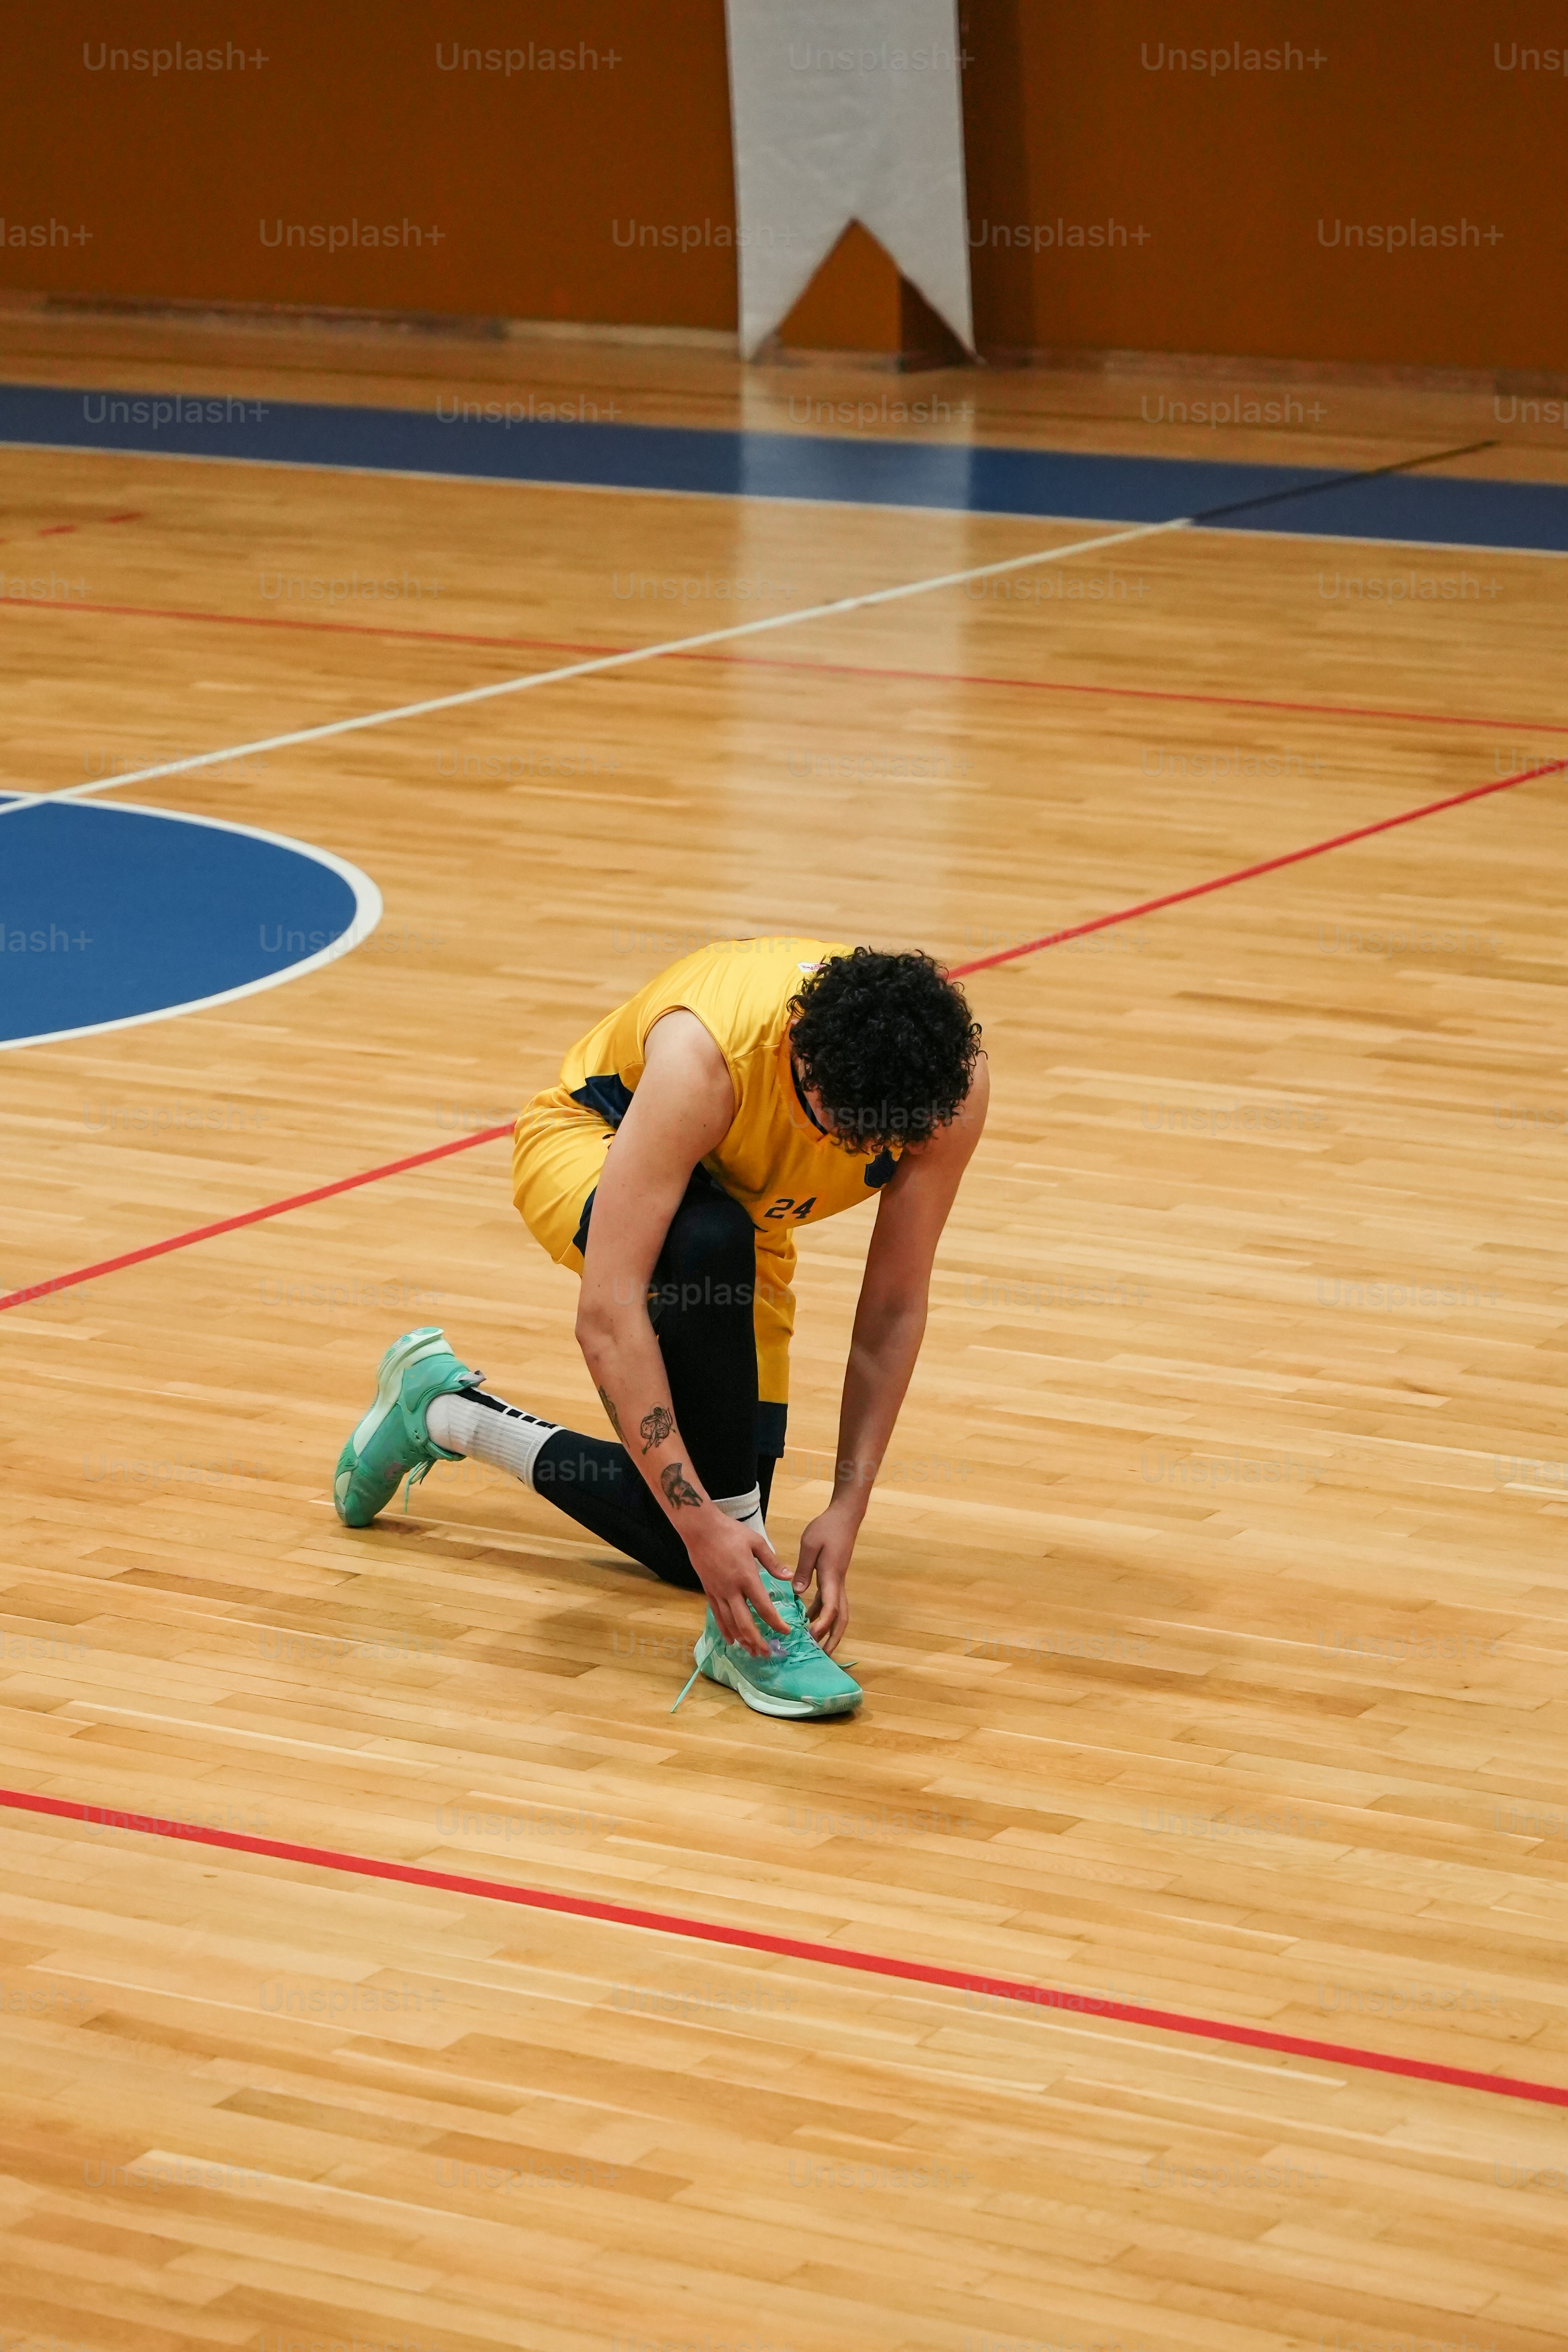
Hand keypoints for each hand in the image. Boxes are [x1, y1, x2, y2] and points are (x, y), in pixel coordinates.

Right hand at [685, 1510, 787, 1656]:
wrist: (701, 1529)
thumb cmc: (730, 1532)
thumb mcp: (756, 1542)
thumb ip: (772, 1562)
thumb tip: (789, 1577)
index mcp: (747, 1577)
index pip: (764, 1607)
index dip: (775, 1623)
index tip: (786, 1631)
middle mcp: (732, 1589)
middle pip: (745, 1622)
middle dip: (757, 1640)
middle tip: (767, 1653)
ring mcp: (718, 1592)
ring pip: (730, 1623)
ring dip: (742, 1640)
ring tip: (752, 1652)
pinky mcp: (709, 1591)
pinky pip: (717, 1616)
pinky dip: (725, 1630)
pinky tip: (731, 1640)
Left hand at [792, 1504, 855, 1653]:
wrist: (845, 1516)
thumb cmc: (827, 1527)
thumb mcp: (809, 1544)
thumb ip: (803, 1568)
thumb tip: (797, 1593)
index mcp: (831, 1575)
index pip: (831, 1606)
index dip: (823, 1623)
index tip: (811, 1635)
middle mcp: (838, 1582)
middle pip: (842, 1617)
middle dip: (834, 1637)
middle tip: (823, 1655)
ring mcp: (838, 1581)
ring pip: (839, 1611)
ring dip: (829, 1629)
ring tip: (816, 1644)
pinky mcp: (835, 1577)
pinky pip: (831, 1601)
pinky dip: (823, 1614)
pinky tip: (810, 1618)